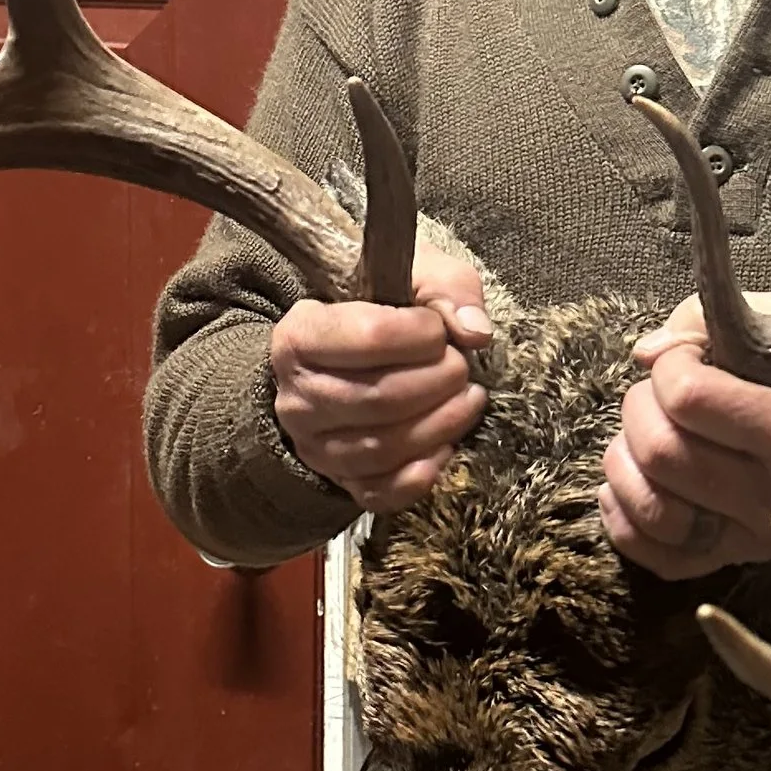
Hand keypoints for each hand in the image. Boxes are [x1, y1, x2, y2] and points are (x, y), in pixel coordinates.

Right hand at [271, 247, 492, 512]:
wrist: (349, 359)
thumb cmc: (384, 310)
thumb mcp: (414, 277)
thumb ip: (447, 289)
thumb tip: (475, 333)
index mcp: (299, 335)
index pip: (367, 336)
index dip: (420, 335)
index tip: (438, 330)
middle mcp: (296, 396)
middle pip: (379, 397)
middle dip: (439, 381)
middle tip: (462, 367)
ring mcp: (314, 445)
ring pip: (383, 448)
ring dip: (442, 424)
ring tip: (469, 399)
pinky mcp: (338, 479)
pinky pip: (381, 492)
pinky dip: (422, 474)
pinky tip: (446, 445)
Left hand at [598, 294, 770, 579]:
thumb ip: (713, 323)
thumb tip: (645, 354)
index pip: (689, 397)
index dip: (671, 363)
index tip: (689, 354)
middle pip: (662, 453)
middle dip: (641, 407)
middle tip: (662, 391)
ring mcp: (757, 538)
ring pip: (649, 507)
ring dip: (625, 461)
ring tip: (647, 432)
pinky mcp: (736, 560)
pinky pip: (656, 557)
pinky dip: (624, 518)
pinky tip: (633, 479)